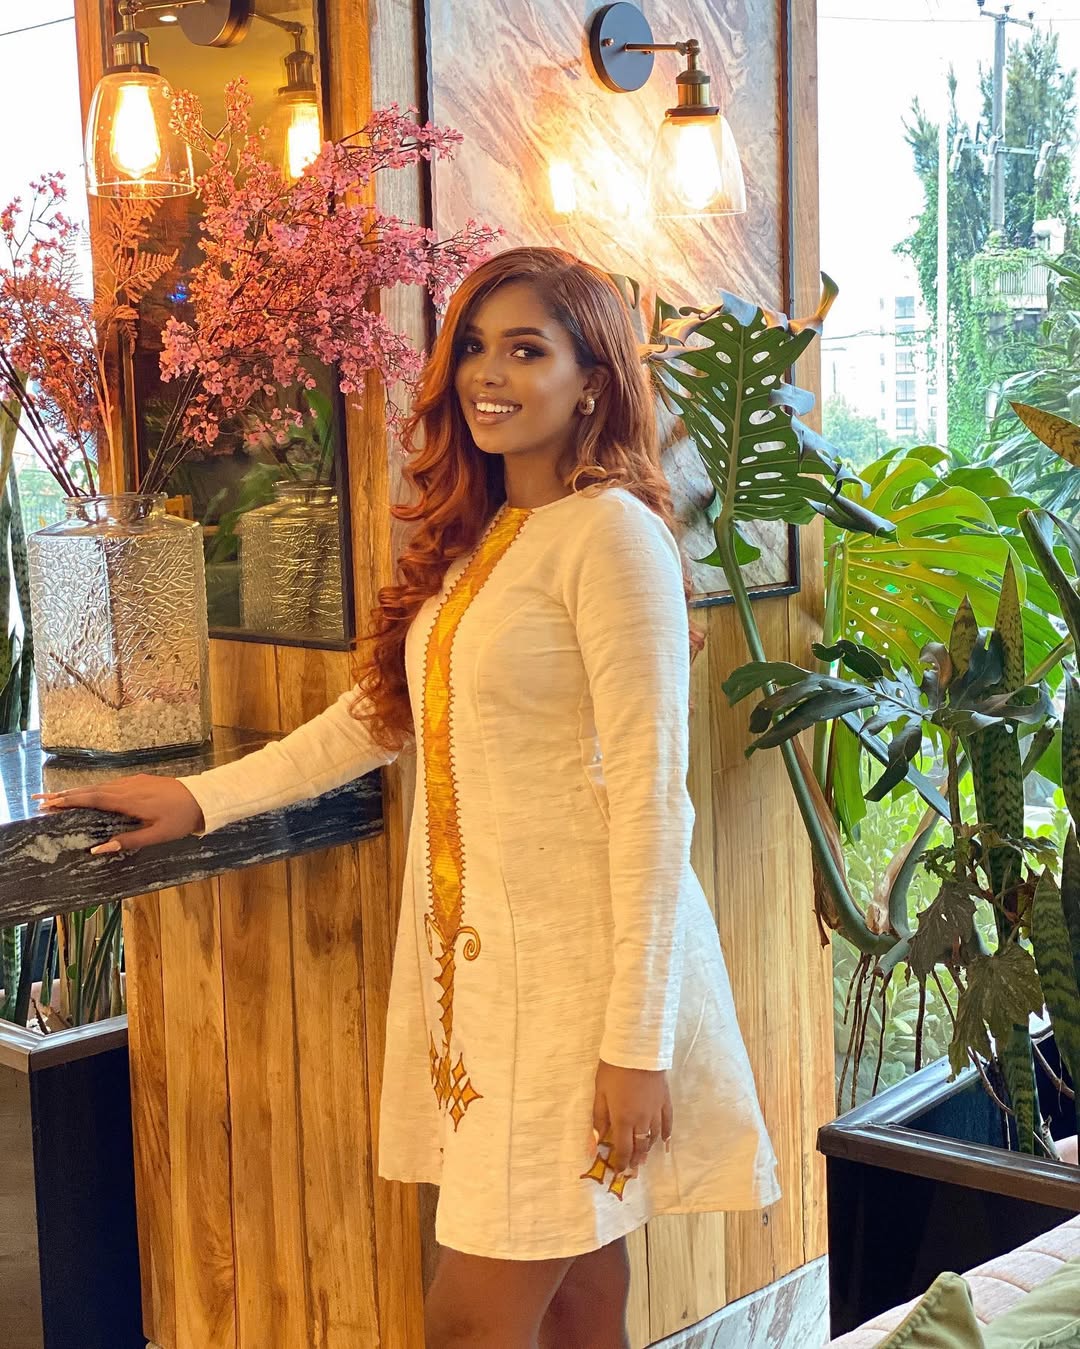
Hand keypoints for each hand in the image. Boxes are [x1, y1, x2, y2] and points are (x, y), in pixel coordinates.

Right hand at [33, 774, 204, 853]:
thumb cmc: (180, 819)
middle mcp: (128, 787)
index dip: (69, 801)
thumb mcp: (156, 836)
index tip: (49, 805)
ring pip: (100, 786)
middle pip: (91, 790)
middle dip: (66, 795)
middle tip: (42, 801)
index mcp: (129, 800)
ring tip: (57, 798)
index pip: (93, 799)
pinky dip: (94, 789)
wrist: (204, 798)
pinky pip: (110, 784)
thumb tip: (97, 850)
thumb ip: (127, 841)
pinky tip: (87, 794)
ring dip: (78, 792)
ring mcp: (133, 781)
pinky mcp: (140, 780)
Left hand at [592, 1059, 672, 1176]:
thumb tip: (595, 1144)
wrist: (637, 1049)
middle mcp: (642, 1120)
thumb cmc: (613, 1070)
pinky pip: (667, 1122)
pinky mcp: (665, 1101)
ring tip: (643, 1158)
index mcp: (623, 1119)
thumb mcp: (600, 1093)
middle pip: (640, 1147)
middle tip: (631, 1169)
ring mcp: (656, 1111)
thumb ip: (598, 1120)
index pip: (623, 1150)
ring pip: (654, 1137)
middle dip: (634, 1160)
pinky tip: (664, 1140)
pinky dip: (666, 1134)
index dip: (621, 1163)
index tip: (618, 1171)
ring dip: (648, 1149)